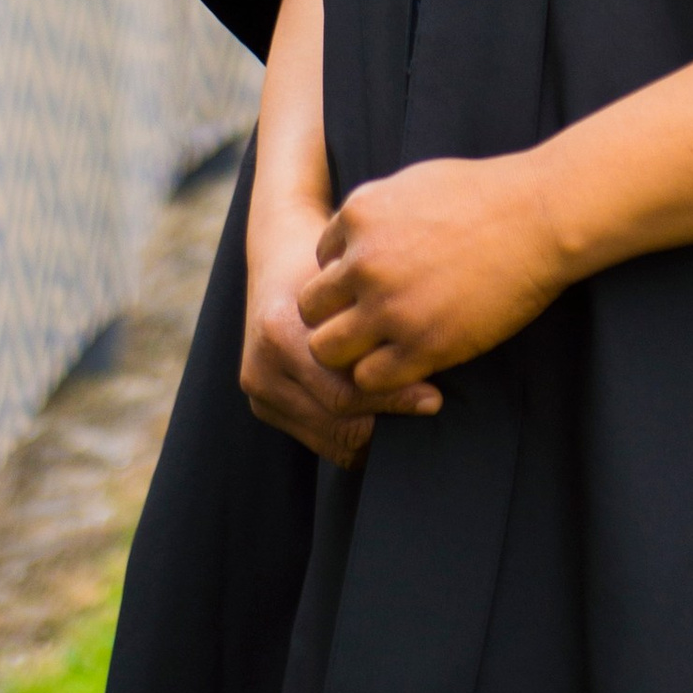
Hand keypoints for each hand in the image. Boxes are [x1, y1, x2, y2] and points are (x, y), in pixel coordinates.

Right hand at [242, 189, 442, 468]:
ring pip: (331, 442)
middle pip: (338, 424)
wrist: (276, 249)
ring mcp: (258, 390)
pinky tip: (383, 418)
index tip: (434, 397)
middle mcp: (262, 368)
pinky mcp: (262, 403)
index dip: (394, 400)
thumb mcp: (350, 278)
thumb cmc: (326, 260)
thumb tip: (426, 362)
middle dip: (387, 423)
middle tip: (429, 410)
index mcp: (281, 335)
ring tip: (409, 417)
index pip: (345, 393)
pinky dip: (353, 435)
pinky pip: (320, 439)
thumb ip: (376, 321)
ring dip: (373, 437)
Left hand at [300, 153, 565, 395]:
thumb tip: (354, 238)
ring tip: (381, 348)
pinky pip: (370, 379)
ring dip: (350, 352)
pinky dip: (383, 376)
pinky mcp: (422, 345)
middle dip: (333, 317)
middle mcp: (363, 263)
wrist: (539, 216)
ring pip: (326, 350)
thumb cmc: (486, 195)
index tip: (376, 283)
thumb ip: (375, 214)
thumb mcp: (413, 184)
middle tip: (367, 323)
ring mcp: (390, 307)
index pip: (317, 261)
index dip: (345, 277)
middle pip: (309, 309)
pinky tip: (410, 362)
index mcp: (359, 216)